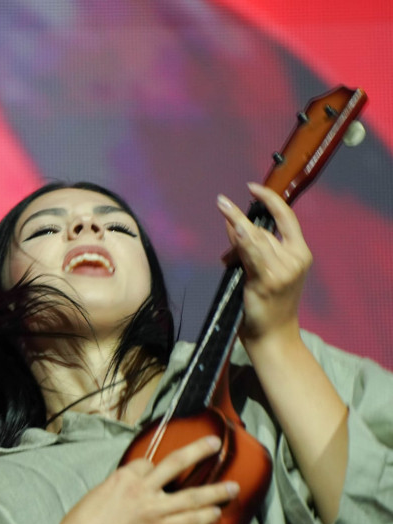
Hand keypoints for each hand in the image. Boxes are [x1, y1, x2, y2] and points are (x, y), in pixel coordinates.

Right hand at [41, 436, 239, 523]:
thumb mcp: (96, 496)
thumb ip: (116, 490)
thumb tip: (126, 492)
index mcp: (123, 476)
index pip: (146, 463)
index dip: (153, 468)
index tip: (156, 472)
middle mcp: (143, 488)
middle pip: (176, 463)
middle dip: (198, 451)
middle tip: (215, 444)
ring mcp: (154, 509)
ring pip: (192, 495)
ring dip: (215, 491)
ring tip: (233, 487)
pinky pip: (189, 521)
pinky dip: (204, 517)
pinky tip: (216, 514)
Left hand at [217, 183, 311, 346]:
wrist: (273, 337)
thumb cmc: (267, 306)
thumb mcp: (264, 272)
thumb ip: (252, 249)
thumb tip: (233, 224)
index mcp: (301, 254)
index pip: (287, 218)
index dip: (270, 200)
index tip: (252, 186)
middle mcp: (295, 259)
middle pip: (262, 229)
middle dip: (240, 228)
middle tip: (226, 234)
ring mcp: (282, 270)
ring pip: (254, 238)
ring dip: (235, 228)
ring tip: (222, 208)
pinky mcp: (267, 280)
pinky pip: (251, 253)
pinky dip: (242, 237)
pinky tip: (234, 223)